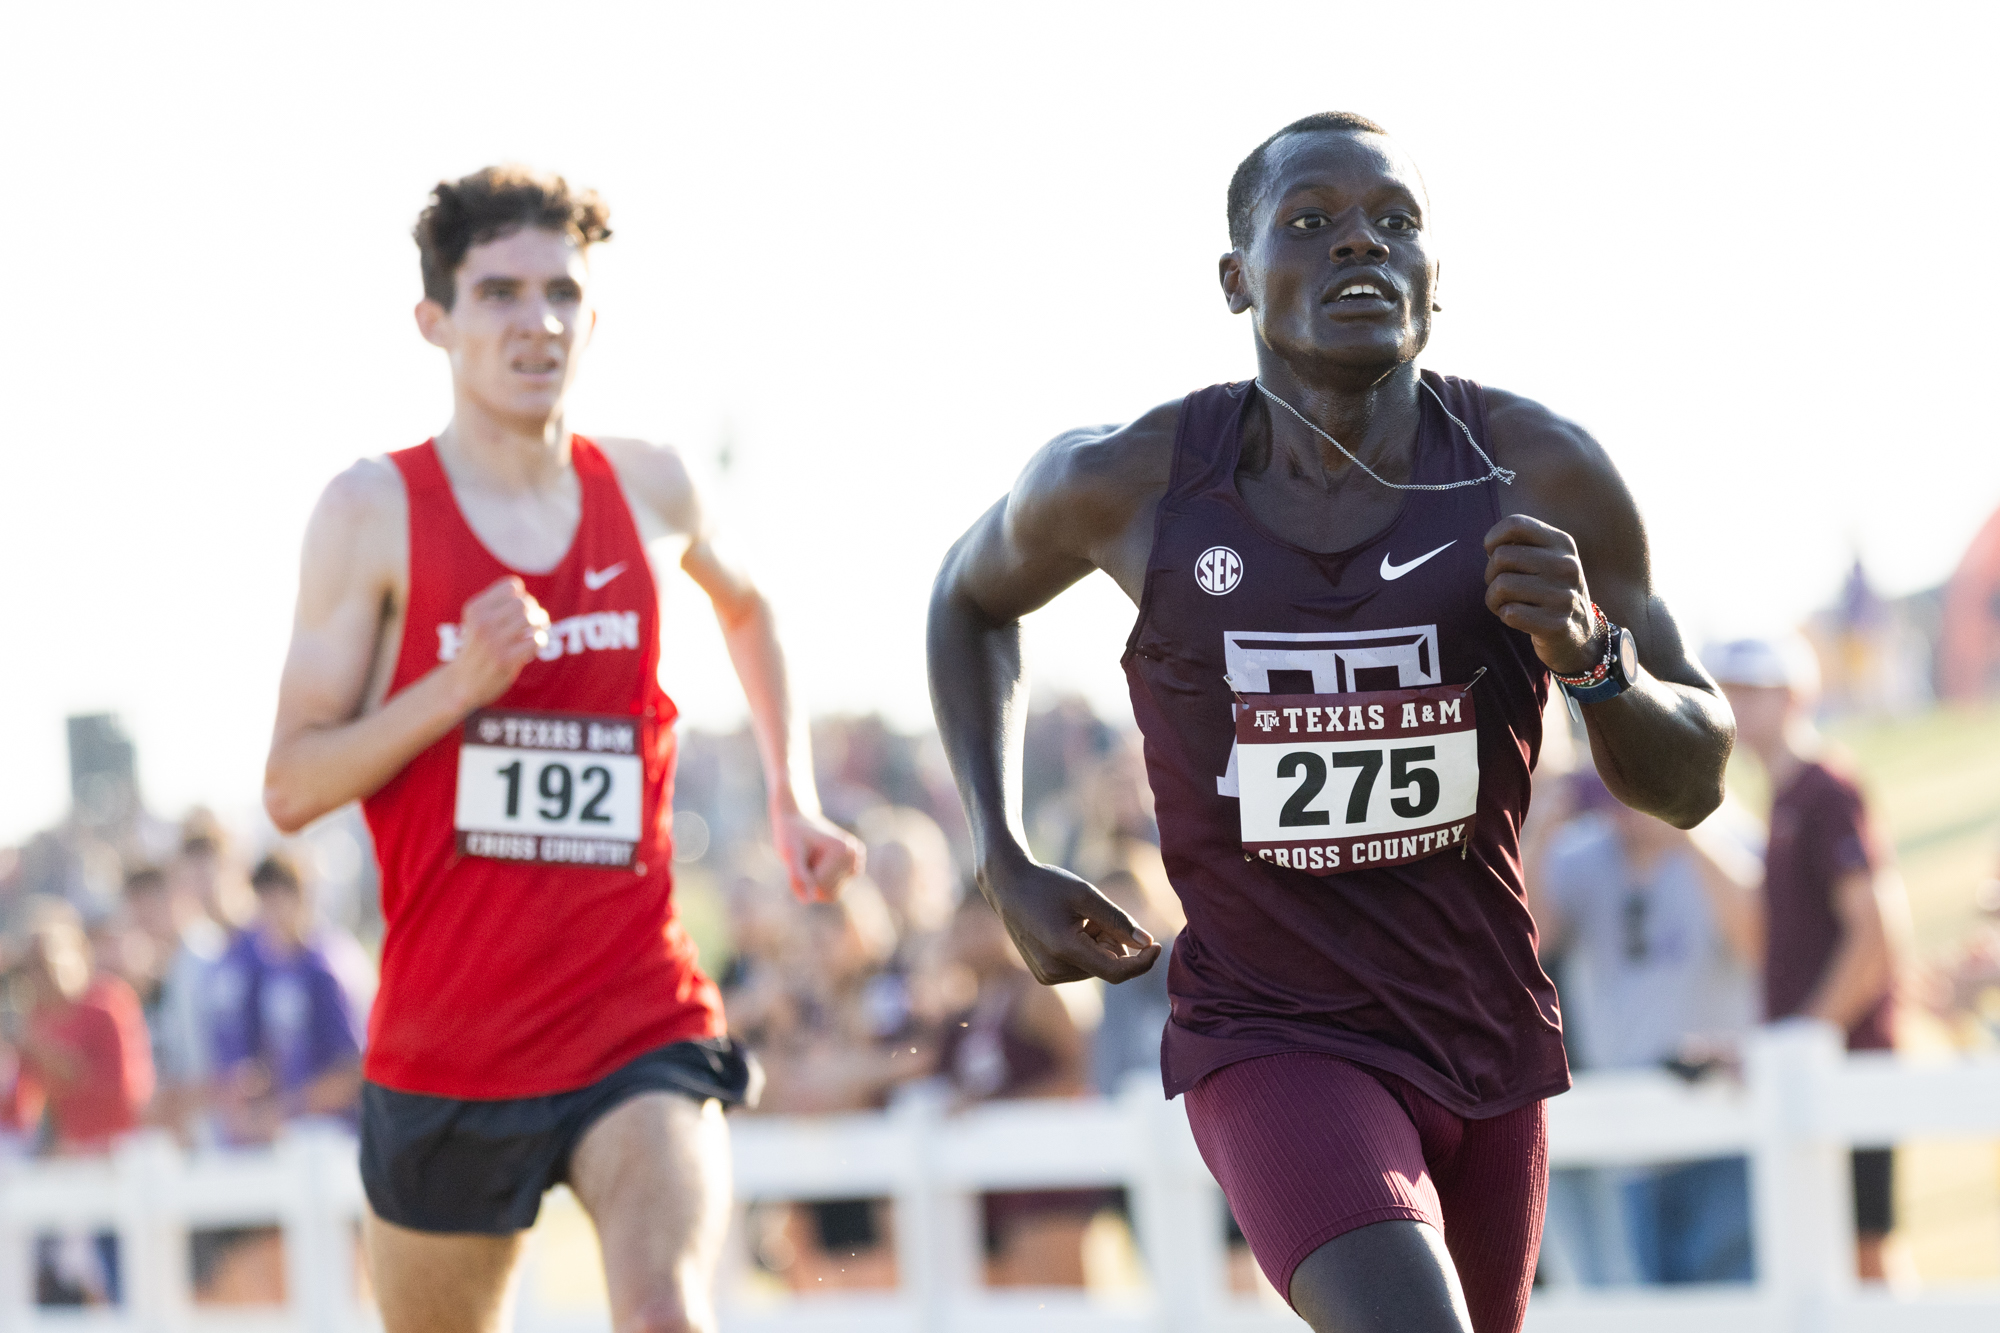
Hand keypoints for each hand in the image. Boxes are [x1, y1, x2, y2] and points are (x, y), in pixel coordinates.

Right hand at [448, 576, 550, 708]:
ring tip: (534, 633)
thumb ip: (497, 607)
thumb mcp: (476, 621)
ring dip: (540, 626)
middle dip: (534, 611)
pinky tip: (532, 648)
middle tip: (533, 623)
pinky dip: (540, 642)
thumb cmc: (476, 649)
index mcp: (475, 608)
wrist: (461, 684)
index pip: (512, 585)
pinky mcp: (505, 659)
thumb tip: (530, 601)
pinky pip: (536, 640)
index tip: (518, 611)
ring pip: (531, 619)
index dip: (522, 596)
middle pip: (524, 602)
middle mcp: (482, 622)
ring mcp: (493, 641)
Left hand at [773, 807, 862, 902]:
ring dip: (815, 883)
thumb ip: (797, 876)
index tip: (801, 856)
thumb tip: (807, 900)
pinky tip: (818, 864)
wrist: (798, 821)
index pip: (820, 884)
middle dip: (811, 881)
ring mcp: (857, 863)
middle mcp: (855, 856)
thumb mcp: (789, 854)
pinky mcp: (854, 869)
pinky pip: (833, 891)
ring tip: (811, 861)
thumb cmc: (791, 835)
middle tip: (805, 859)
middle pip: (828, 892)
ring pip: (831, 894)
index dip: (803, 877)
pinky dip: (821, 883)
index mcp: (844, 849)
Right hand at [978, 856, 1160, 985]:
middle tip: (1096, 914)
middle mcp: (1054, 970)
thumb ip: (1119, 921)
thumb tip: (1147, 943)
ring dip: (1098, 945)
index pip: (1116, 971)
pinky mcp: (1044, 974)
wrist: (1007, 885)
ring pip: (1094, 967)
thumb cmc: (1047, 885)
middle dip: (1113, 943)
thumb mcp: (1086, 895)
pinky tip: (1068, 927)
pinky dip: (1084, 949)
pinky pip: (1080, 967)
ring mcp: (1047, 975)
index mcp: (1065, 950)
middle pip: (1107, 967)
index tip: (1157, 945)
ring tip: (1078, 919)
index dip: (1142, 962)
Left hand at [1482, 514, 1601, 677]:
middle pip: (1501, 557)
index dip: (1493, 540)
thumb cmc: (1549, 591)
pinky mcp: (1556, 624)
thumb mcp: (1546, 559)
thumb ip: (1521, 544)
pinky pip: (1509, 613)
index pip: (1516, 524)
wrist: (1580, 635)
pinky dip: (1505, 616)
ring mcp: (1563, 596)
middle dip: (1490, 574)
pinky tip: (1518, 618)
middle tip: (1502, 588)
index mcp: (1563, 543)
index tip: (1493, 554)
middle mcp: (1566, 566)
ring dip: (1494, 599)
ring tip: (1508, 604)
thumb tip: (1491, 545)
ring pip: (1501, 586)